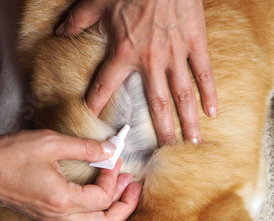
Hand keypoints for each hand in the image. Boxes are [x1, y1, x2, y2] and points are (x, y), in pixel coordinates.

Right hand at [0, 94, 140, 220]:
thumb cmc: (7, 156)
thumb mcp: (50, 143)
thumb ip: (85, 148)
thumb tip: (110, 150)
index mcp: (62, 201)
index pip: (103, 198)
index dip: (114, 177)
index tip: (113, 158)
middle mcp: (58, 216)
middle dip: (125, 208)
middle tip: (134, 188)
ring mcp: (51, 218)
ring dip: (111, 208)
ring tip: (121, 188)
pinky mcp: (45, 213)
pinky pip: (78, 219)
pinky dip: (94, 208)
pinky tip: (96, 189)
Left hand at [56, 0, 218, 144]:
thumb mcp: (98, 0)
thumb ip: (79, 19)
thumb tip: (60, 31)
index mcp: (124, 52)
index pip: (106, 86)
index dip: (98, 105)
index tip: (96, 123)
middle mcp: (150, 61)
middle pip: (156, 103)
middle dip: (160, 130)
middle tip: (163, 152)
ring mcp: (175, 53)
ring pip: (182, 94)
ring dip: (187, 120)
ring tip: (192, 142)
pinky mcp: (195, 42)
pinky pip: (203, 72)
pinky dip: (209, 92)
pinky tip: (213, 112)